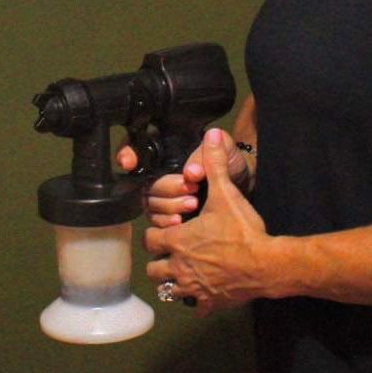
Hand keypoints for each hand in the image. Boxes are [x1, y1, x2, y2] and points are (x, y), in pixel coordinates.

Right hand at [116, 129, 251, 227]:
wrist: (244, 188)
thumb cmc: (232, 164)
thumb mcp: (226, 150)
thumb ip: (209, 152)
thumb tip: (191, 170)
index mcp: (170, 154)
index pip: (137, 150)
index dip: (127, 154)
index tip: (129, 162)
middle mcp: (162, 175)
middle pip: (146, 183)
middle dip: (166, 187)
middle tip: (191, 188)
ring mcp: (164, 197)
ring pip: (150, 203)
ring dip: (169, 205)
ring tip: (193, 204)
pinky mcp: (170, 217)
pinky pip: (156, 223)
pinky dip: (166, 222)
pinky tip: (181, 221)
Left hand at [143, 129, 270, 316]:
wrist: (267, 264)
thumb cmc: (242, 229)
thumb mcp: (226, 192)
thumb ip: (215, 163)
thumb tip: (211, 133)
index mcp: (178, 240)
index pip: (150, 239)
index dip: (156, 233)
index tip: (167, 229)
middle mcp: (179, 267)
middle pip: (153, 269)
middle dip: (159, 260)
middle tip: (172, 252)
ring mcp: (193, 288)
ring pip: (168, 290)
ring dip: (173, 281)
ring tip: (185, 272)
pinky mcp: (210, 302)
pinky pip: (196, 307)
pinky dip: (199, 300)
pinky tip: (208, 290)